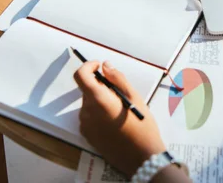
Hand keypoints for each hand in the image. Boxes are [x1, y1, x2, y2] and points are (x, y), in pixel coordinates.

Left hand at [74, 61, 165, 177]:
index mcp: (99, 99)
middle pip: (87, 90)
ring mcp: (85, 124)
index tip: (99, 65)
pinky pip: (89, 116)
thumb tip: (106, 66)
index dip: (88, 66)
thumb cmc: (142, 126)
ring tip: (120, 110)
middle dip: (100, 86)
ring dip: (100, 100)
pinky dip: (98, 113)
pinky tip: (115, 121)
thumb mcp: (134, 97)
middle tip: (120, 93)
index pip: (81, 75)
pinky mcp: (87, 135)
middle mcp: (87, 111)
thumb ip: (118, 79)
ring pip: (89, 103)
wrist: (141, 157)